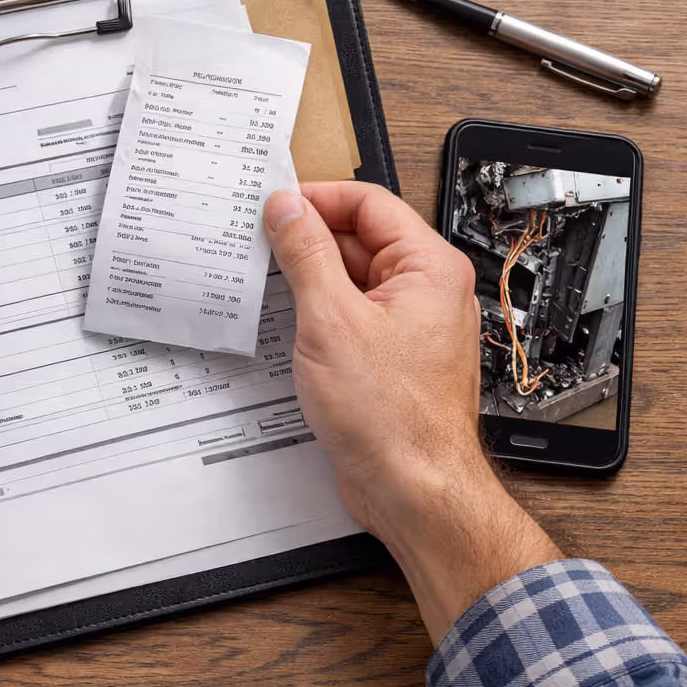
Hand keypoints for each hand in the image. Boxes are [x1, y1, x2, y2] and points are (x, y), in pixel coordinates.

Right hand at [263, 183, 558, 641]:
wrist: (413, 487)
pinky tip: (286, 325)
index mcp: (428, 268)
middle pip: (359, 238)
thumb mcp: (329, 320)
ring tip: (267, 286)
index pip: (368, 203)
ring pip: (351, 279)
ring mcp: (410, 325)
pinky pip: (350, 315)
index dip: (316, 199)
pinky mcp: (391, 356)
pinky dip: (318, 313)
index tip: (272, 207)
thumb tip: (286, 208)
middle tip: (258, 245)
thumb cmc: (391, 416)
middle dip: (307, 240)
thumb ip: (305, 254)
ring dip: (309, 279)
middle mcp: (427, 291)